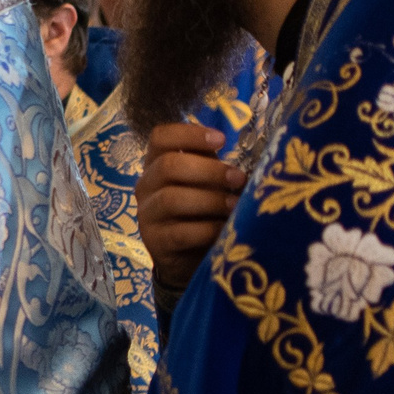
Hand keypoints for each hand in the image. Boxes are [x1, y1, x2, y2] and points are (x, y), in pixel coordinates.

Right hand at [136, 121, 247, 292]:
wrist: (188, 258)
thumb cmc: (202, 212)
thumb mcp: (206, 184)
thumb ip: (214, 167)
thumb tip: (247, 156)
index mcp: (156, 163)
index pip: (160, 137)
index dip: (189, 134)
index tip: (221, 139)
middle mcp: (145, 186)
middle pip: (168, 166)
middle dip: (208, 170)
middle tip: (237, 177)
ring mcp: (147, 215)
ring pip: (171, 199)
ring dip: (209, 200)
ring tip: (234, 206)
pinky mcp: (155, 243)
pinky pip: (180, 233)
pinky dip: (207, 230)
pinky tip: (225, 230)